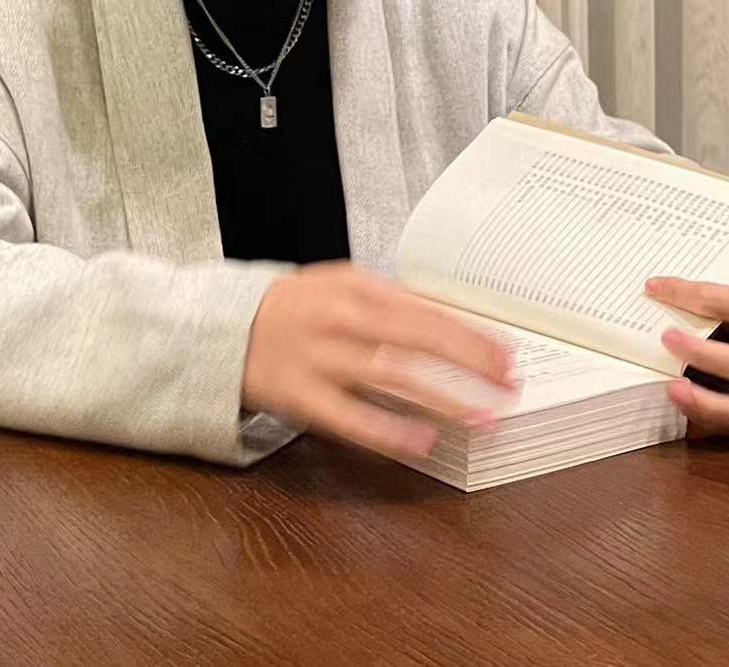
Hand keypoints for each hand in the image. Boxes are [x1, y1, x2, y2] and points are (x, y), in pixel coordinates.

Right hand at [242, 263, 514, 460]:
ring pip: (392, 374)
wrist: (220, 328)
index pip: (427, 308)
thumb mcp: (339, 287)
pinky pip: (351, 416)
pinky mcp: (300, 395)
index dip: (471, 333)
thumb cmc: (292, 309)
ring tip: (481, 417)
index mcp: (355, 287)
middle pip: (418, 337)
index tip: (506, 355)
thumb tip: (453, 325)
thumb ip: (391, 303)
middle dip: (470, 361)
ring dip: (444, 397)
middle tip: (507, 383)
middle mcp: (340, 318)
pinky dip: (390, 429)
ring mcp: (319, 357)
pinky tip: (423, 440)